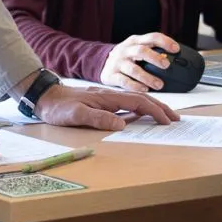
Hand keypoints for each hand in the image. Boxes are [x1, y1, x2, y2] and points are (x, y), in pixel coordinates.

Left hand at [35, 82, 179, 130]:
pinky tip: (142, 116)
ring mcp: (108, 99)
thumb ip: (98, 119)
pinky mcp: (103, 103)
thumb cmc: (59, 107)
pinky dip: (140, 110)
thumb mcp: (76, 115)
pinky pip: (127, 105)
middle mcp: (111, 96)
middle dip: (161, 108)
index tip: (167, 121)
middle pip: (142, 100)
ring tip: (165, 116)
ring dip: (153, 108)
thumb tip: (122, 125)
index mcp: (108, 98)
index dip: (155, 111)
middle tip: (176, 118)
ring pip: (136, 101)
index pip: (139, 102)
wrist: (46, 97)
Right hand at [99, 32, 180, 91]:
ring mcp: (118, 62)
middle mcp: (126, 50)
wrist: (101, 63)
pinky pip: (124, 81)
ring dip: (148, 77)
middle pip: (141, 50)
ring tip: (159, 84)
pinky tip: (145, 90)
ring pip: (133, 69)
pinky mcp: (111, 75)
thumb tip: (177, 63)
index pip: (152, 37)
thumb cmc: (126, 57)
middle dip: (155, 58)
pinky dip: (135, 86)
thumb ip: (153, 53)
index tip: (176, 49)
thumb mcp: (137, 49)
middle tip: (167, 65)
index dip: (165, 42)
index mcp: (135, 41)